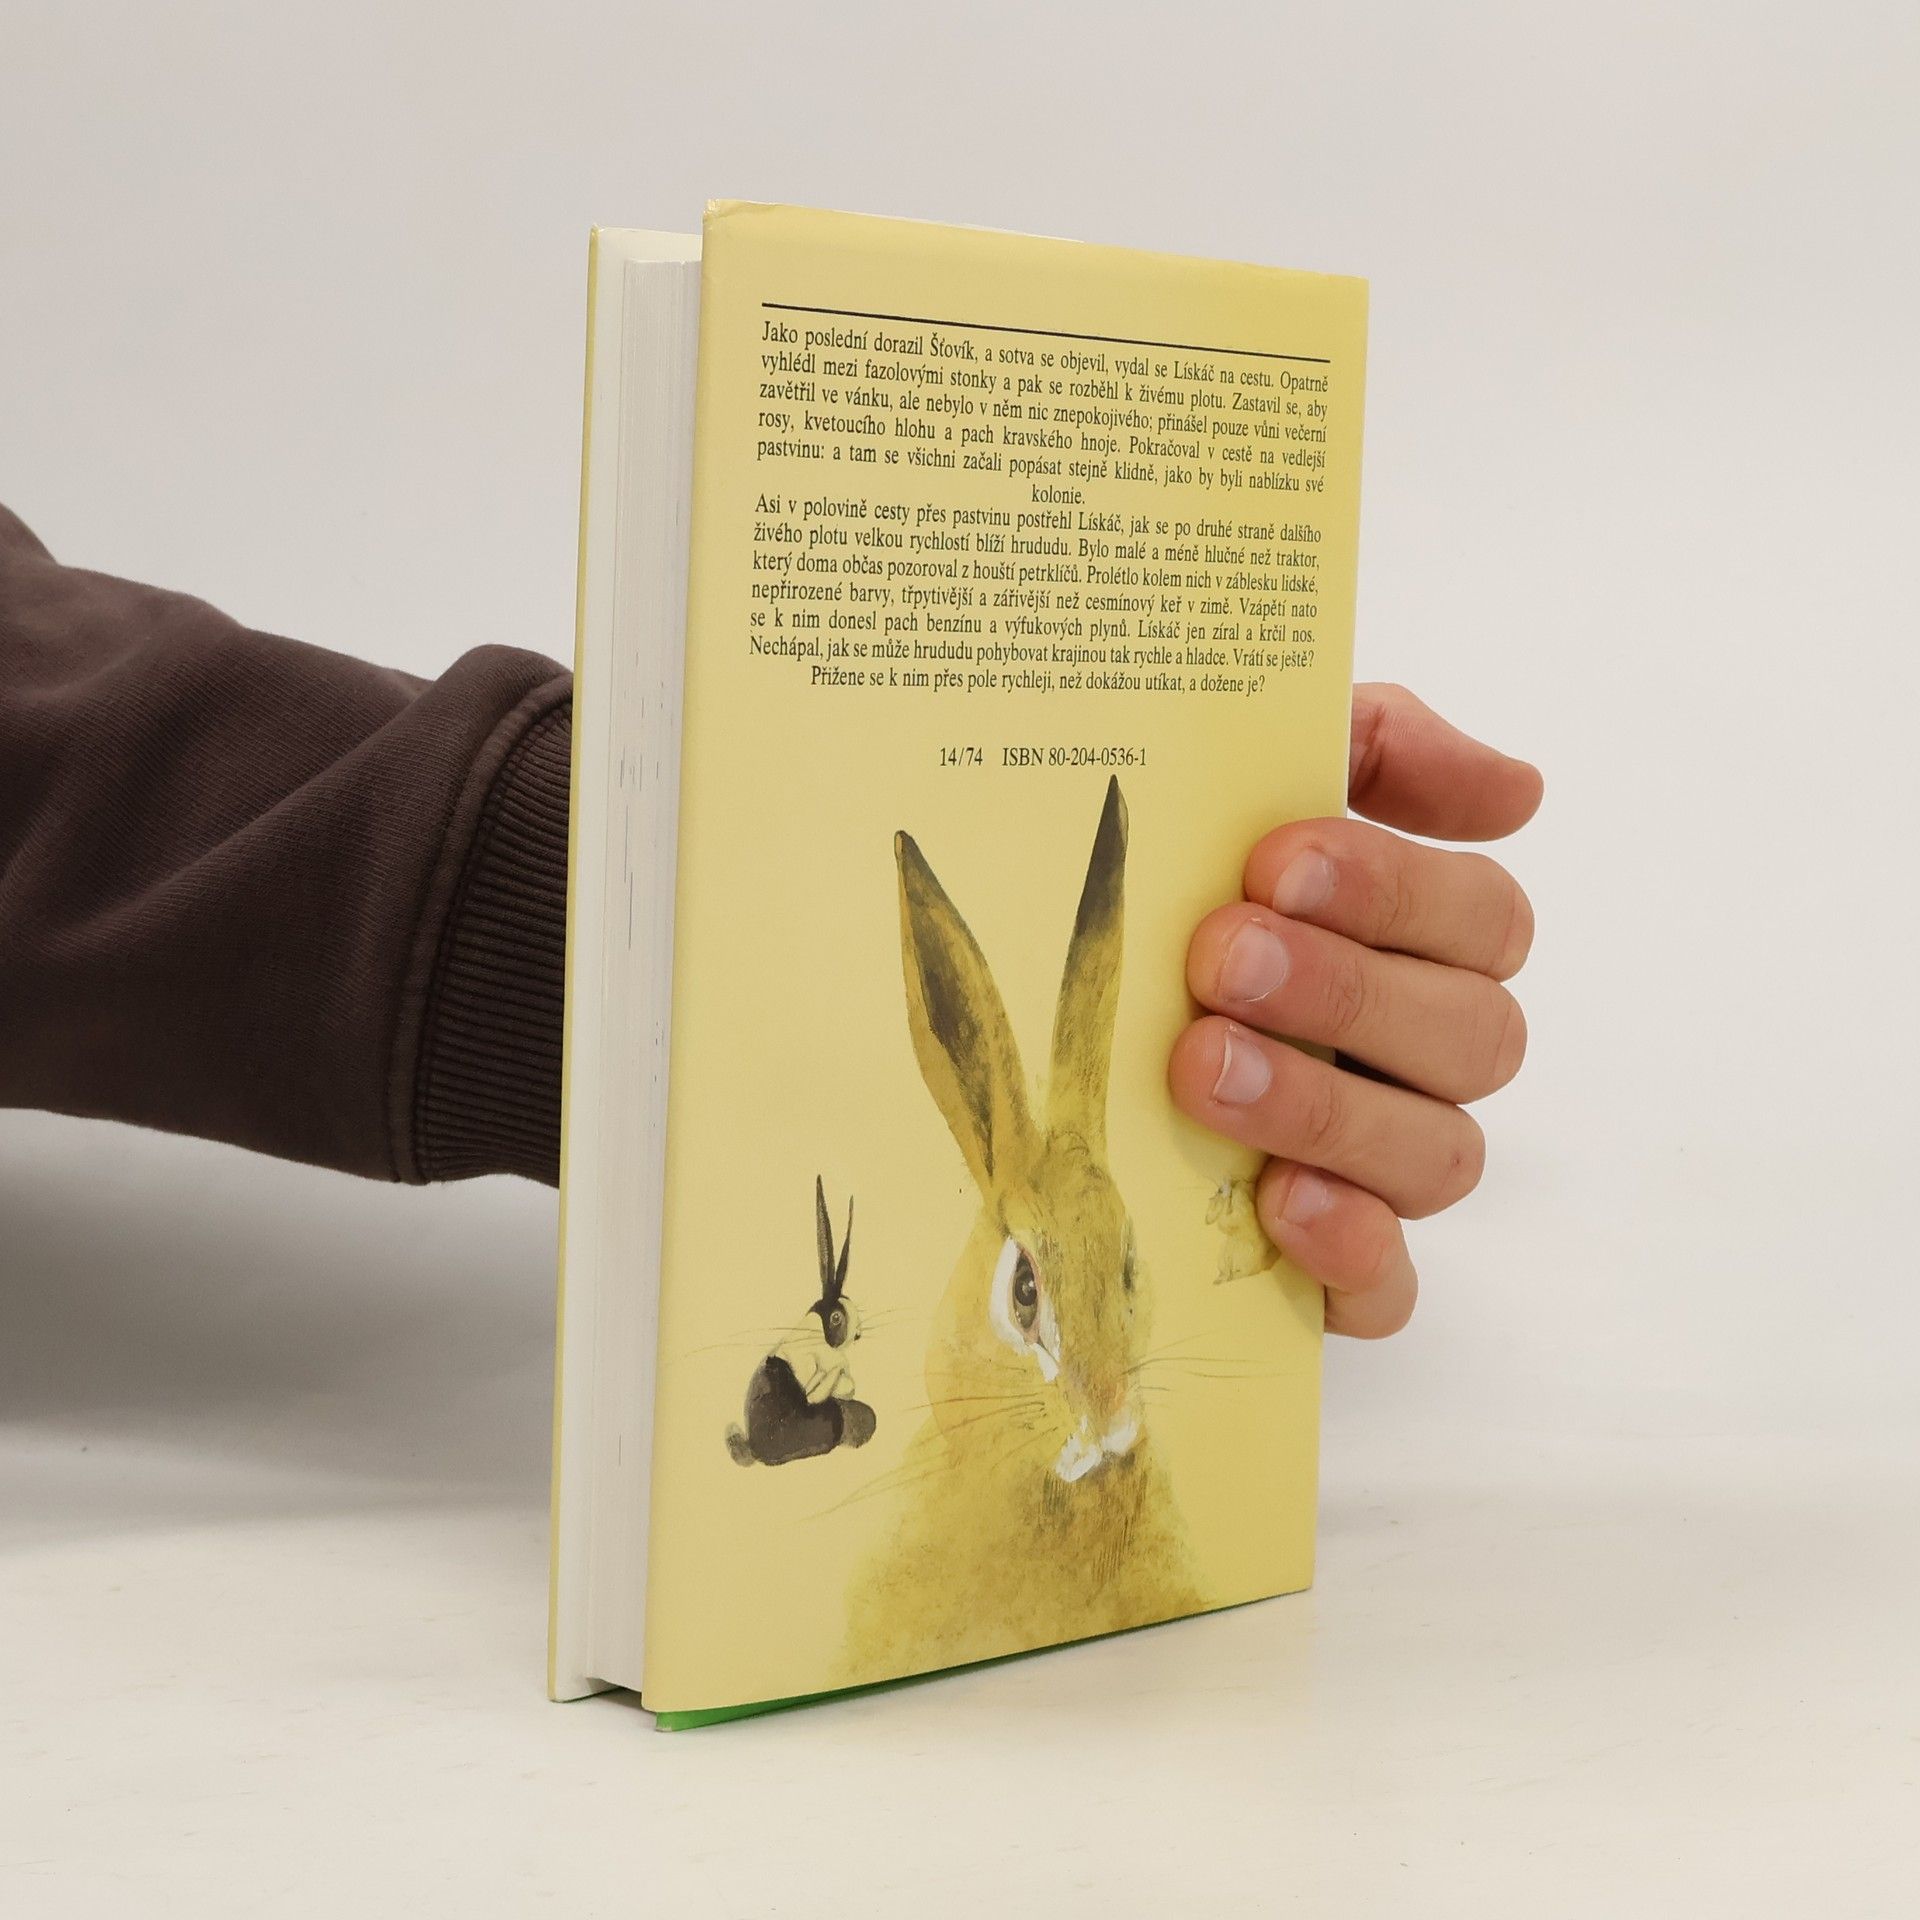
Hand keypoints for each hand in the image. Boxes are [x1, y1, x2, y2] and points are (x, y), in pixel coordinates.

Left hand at [1167, 684, 1541, 1337]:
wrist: (1033, 1024)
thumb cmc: (1163, 886)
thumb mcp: (1244, 781)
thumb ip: (1372, 746)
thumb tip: (1516, 789)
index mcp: (1418, 944)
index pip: (1482, 919)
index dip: (1396, 891)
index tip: (1275, 863)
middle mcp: (1419, 1058)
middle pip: (1474, 1036)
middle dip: (1348, 991)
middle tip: (1221, 958)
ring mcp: (1383, 1169)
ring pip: (1439, 1157)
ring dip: (1328, 1108)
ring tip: (1204, 1069)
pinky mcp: (1329, 1267)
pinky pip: (1388, 1289)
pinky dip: (1351, 1252)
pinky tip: (1281, 1204)